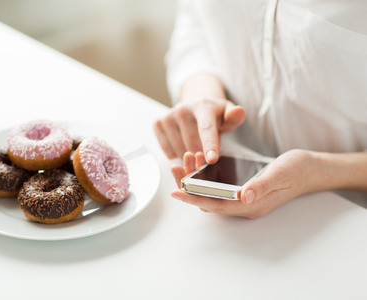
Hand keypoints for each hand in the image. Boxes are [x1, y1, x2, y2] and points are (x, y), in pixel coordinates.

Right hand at [154, 97, 244, 163]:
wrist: (195, 103)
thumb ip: (234, 117)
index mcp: (203, 106)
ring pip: (179, 150)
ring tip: (195, 147)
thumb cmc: (213, 114)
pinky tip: (182, 144)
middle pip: (192, 144)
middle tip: (206, 155)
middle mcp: (183, 109)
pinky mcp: (158, 123)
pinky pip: (167, 150)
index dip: (209, 145)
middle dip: (200, 155)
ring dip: (188, 156)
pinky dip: (176, 153)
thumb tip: (239, 111)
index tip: (211, 159)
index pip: (206, 129)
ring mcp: (168, 116)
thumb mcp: (227, 115)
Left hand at [171, 150, 315, 218]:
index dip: (195, 199)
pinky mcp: (242, 189)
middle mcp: (243, 205)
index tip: (176, 191)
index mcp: (250, 205)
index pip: (216, 205)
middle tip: (175, 168)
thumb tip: (244, 196)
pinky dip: (205, 176)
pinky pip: (218, 186)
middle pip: (208, 201)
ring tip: (184, 160)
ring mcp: (242, 198)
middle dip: (188, 186)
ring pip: (211, 193)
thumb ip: (262, 185)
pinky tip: (199, 162)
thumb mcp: (280, 174)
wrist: (310, 169)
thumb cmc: (296, 170)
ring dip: (195, 179)